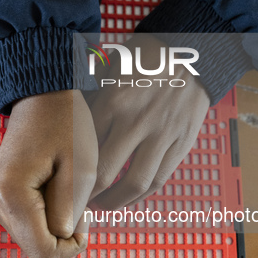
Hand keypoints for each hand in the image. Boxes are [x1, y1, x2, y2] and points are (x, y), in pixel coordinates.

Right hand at [0, 90, 97, 257]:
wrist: (42, 97)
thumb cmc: (65, 124)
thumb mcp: (81, 169)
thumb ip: (70, 212)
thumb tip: (62, 238)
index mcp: (11, 195)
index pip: (43, 254)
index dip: (71, 246)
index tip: (85, 217)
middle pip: (36, 249)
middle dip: (63, 233)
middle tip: (78, 197)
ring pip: (32, 238)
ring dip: (55, 222)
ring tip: (64, 186)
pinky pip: (26, 224)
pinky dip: (45, 214)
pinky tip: (53, 187)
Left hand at [88, 35, 209, 209]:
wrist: (193, 51)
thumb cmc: (146, 58)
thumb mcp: (111, 69)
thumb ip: (94, 101)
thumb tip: (74, 131)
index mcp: (114, 101)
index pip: (85, 147)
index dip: (71, 170)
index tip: (63, 179)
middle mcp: (137, 121)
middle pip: (105, 172)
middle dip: (87, 194)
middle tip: (78, 200)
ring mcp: (162, 134)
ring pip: (135, 182)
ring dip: (115, 202)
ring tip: (102, 205)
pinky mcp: (182, 142)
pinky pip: (159, 177)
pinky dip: (142, 194)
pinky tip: (129, 197)